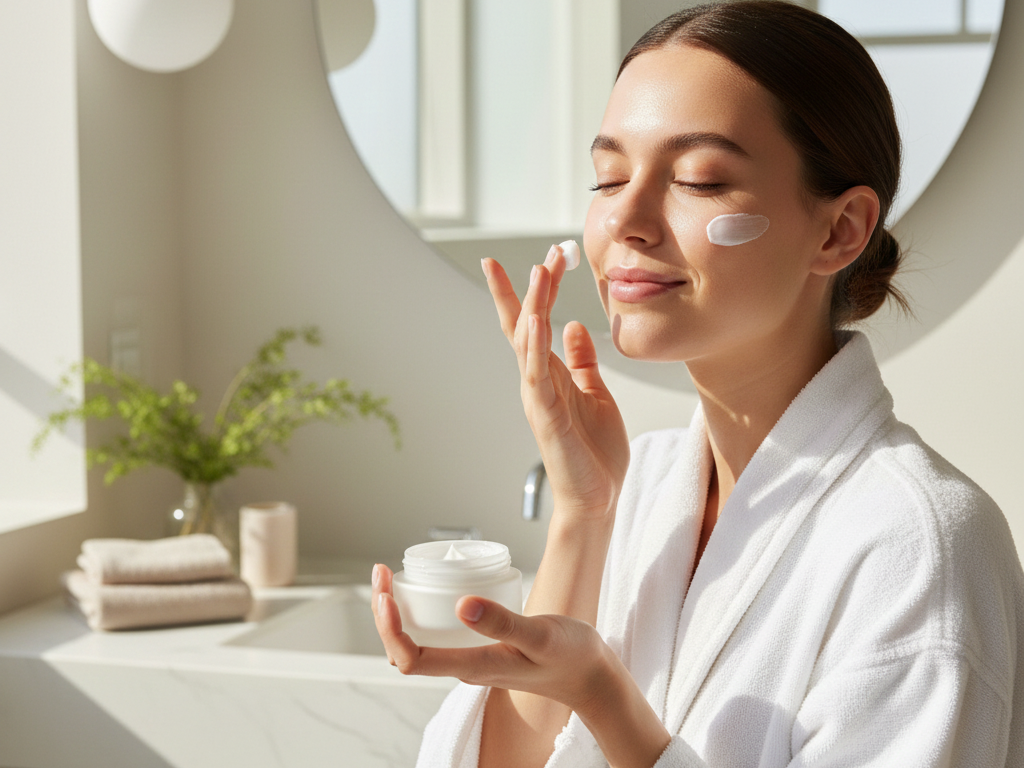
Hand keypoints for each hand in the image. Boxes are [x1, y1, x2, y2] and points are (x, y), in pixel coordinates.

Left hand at [370, 563, 613, 712]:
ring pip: (415, 644)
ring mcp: (470, 660)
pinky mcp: (479, 649)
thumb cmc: (569, 656)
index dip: (389, 628)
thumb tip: (460, 606)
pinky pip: (434, 637)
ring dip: (395, 615)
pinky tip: (423, 592)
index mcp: (472, 667)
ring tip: (390, 580)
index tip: (386, 593)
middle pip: (403, 650)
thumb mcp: (541, 635)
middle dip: (383, 613)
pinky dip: (417, 615)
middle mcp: (464, 667)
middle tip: (382, 573)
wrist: (590, 675)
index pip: (409, 657)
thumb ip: (503, 623)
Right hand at [483, 246, 628, 519]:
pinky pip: (536, 373)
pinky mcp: (545, 415)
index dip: (536, 290)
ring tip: (539, 272)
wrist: (597, 498)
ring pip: (528, 341)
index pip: (536, 323)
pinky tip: (535, 319)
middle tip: (546, 253)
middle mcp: (538, 381)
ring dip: (532, 305)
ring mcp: (538, 396)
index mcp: (551, 375)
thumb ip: (582, 362)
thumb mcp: (595, 394)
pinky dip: (534, 345)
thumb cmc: (595, 454)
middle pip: (526, 323)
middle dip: (533, 287)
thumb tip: (573, 326)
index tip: (544, 257)